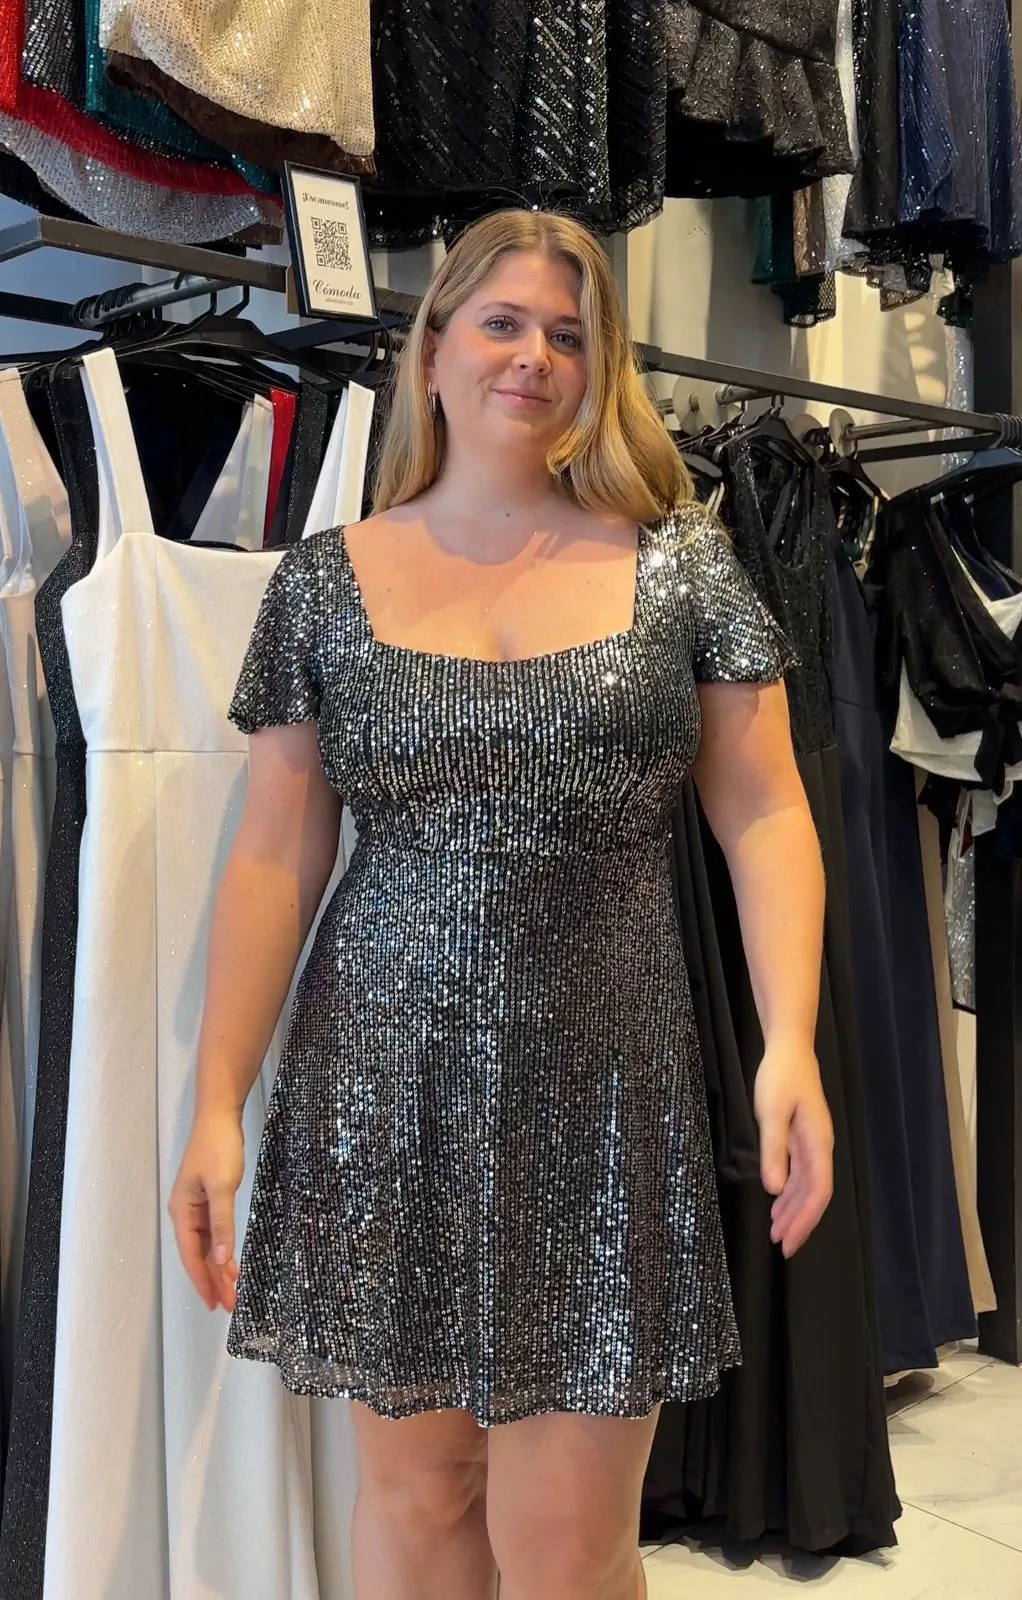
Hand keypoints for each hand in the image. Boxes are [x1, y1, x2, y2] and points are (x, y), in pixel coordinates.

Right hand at [168, 1110, 244, 1312]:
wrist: (219, 1117)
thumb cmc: (218, 1148)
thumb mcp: (222, 1187)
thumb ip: (221, 1224)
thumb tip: (220, 1259)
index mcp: (183, 1212)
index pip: (190, 1256)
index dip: (202, 1282)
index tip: (215, 1304)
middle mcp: (185, 1214)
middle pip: (197, 1256)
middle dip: (213, 1281)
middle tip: (229, 1306)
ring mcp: (196, 1207)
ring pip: (206, 1247)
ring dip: (218, 1269)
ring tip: (233, 1292)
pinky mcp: (208, 1200)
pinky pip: (213, 1234)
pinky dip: (222, 1250)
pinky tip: (231, 1263)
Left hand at [753, 1043, 833, 1257]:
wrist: (789, 1049)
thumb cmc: (781, 1076)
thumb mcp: (771, 1112)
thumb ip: (774, 1150)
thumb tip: (775, 1189)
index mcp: (817, 1144)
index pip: (817, 1192)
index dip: (805, 1220)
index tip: (789, 1241)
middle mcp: (819, 1147)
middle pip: (814, 1194)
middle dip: (799, 1222)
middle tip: (781, 1246)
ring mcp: (812, 1143)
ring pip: (807, 1186)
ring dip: (793, 1209)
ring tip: (777, 1231)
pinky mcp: (802, 1137)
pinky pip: (800, 1173)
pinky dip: (789, 1191)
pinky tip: (777, 1202)